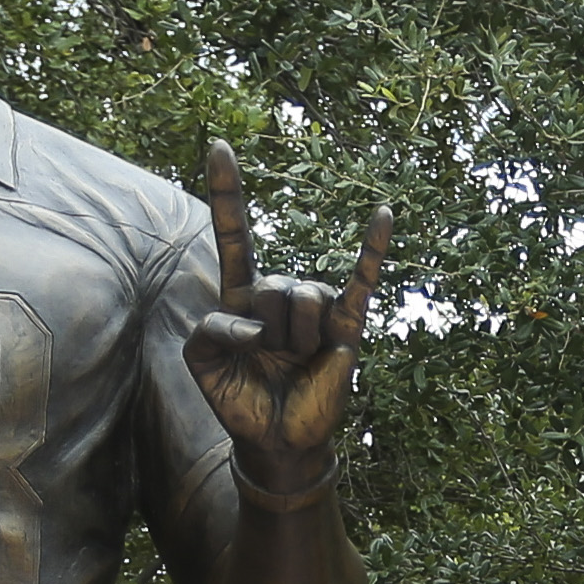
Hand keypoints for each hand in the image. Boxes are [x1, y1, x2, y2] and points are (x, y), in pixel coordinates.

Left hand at [179, 138, 388, 494]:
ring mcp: (316, 309)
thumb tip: (256, 323)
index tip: (220, 143)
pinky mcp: (346, 328)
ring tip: (295, 362)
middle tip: (268, 359)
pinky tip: (383, 214)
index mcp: (243, 295)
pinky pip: (361, 283)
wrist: (275, 440)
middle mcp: (282, 293)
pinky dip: (372, 250)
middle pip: (268, 285)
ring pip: (299, 299)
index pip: (236, 234)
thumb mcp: (200, 363)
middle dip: (263, 328)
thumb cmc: (238, 397)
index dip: (227, 190)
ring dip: (292, 339)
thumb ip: (208, 329)